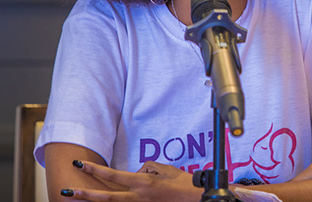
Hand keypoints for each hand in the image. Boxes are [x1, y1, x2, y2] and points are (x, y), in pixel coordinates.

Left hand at [60, 160, 200, 201]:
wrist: (196, 198)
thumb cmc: (183, 183)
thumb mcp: (164, 169)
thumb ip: (146, 168)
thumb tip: (136, 173)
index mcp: (143, 183)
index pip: (113, 175)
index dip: (95, 169)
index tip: (80, 164)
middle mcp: (138, 197)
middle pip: (105, 197)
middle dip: (84, 194)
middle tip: (65, 191)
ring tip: (77, 199)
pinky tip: (102, 201)